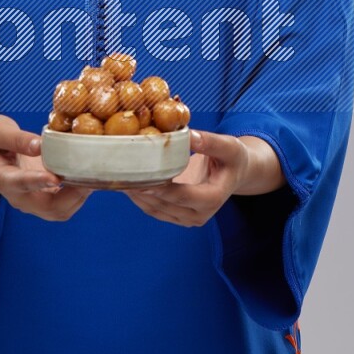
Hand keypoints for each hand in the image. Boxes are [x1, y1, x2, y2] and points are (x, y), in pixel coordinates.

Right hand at [0, 115, 92, 221]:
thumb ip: (16, 139)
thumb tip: (40, 145)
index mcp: (3, 179)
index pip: (21, 184)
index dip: (38, 182)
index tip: (55, 178)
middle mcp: (18, 197)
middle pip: (47, 207)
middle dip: (71, 196)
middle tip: (90, 176)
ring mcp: (32, 201)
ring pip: (59, 211)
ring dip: (79, 197)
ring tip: (94, 176)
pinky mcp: (44, 198)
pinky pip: (64, 205)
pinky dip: (79, 195)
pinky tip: (89, 177)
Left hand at [122, 129, 249, 226]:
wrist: (234, 171)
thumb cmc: (232, 157)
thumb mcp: (228, 146)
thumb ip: (209, 142)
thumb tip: (188, 135)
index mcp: (213, 198)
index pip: (182, 197)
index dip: (161, 189)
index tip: (142, 178)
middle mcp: (200, 214)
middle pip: (164, 205)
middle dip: (142, 190)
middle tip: (122, 174)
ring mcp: (187, 218)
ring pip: (155, 209)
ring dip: (136, 195)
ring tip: (119, 177)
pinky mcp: (177, 215)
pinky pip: (153, 209)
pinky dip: (139, 197)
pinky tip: (126, 182)